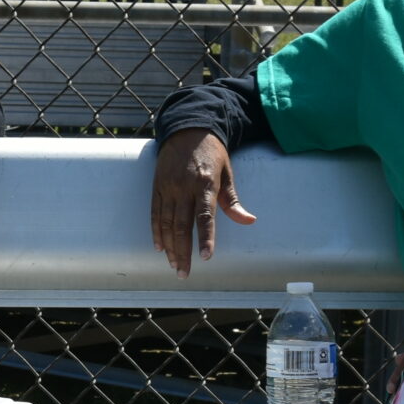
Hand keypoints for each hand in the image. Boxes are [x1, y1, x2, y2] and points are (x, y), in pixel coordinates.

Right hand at [149, 130, 254, 277]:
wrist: (187, 130)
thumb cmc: (211, 153)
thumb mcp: (227, 172)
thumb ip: (233, 200)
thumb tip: (249, 221)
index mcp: (205, 184)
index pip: (205, 216)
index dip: (205, 237)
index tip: (206, 257)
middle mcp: (184, 187)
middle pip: (182, 225)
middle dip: (183, 251)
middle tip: (184, 272)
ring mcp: (168, 187)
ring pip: (167, 223)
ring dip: (169, 246)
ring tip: (173, 264)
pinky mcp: (157, 187)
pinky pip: (155, 213)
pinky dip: (156, 231)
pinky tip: (159, 246)